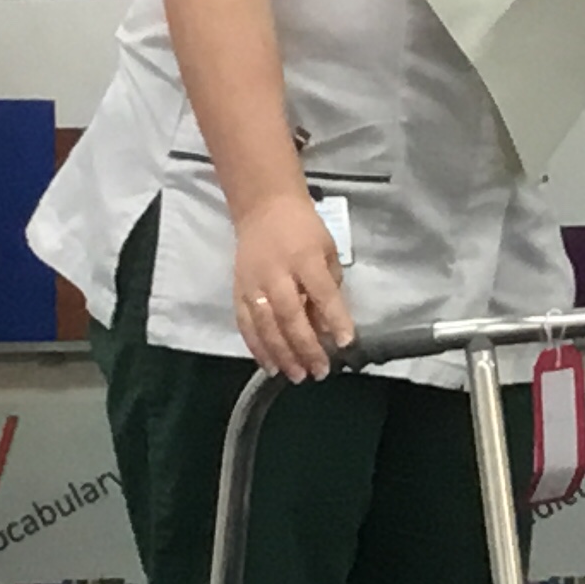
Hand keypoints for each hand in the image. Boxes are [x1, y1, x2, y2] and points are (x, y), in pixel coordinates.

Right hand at [232, 195, 351, 381]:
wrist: (263, 208)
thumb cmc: (303, 230)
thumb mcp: (327, 251)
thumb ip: (329, 288)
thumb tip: (330, 327)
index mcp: (304, 258)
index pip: (322, 293)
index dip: (335, 320)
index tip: (347, 344)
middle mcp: (276, 273)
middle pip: (290, 315)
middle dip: (306, 347)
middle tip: (319, 372)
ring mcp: (253, 284)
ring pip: (265, 325)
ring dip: (281, 354)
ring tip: (297, 375)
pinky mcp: (237, 291)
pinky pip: (245, 324)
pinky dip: (257, 347)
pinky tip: (269, 365)